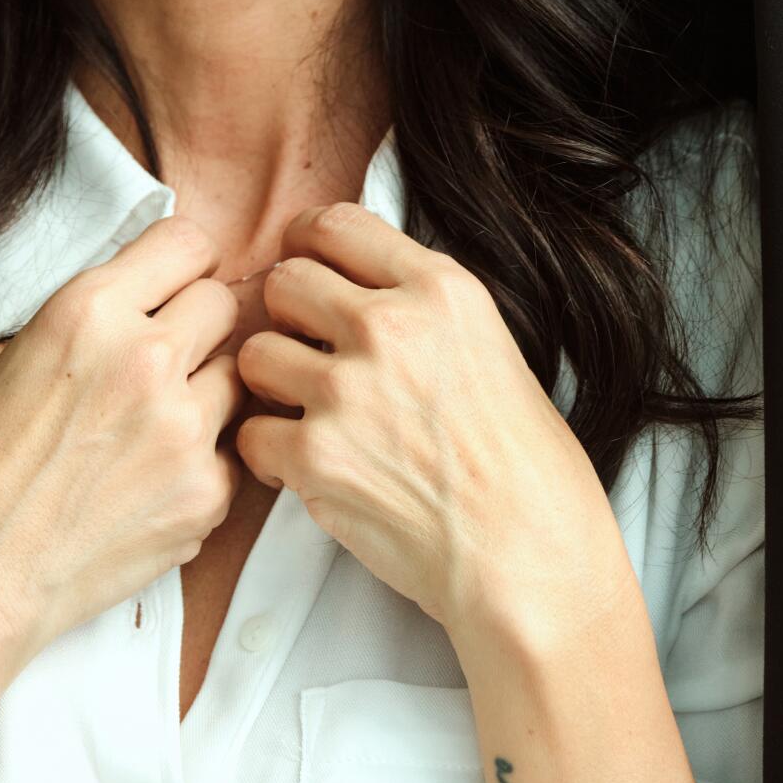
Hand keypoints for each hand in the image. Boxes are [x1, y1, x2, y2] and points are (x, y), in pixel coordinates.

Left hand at [233, 202, 636, 648]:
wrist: (530, 557)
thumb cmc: (526, 467)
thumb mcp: (491, 346)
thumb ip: (420, 308)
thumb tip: (356, 288)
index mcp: (440, 290)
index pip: (337, 225)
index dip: (306, 242)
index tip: (302, 262)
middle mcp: (389, 326)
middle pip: (284, 280)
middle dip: (286, 315)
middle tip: (304, 350)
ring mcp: (346, 389)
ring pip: (255, 352)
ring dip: (271, 383)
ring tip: (304, 412)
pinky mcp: (316, 455)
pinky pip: (251, 431)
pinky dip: (269, 453)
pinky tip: (303, 466)